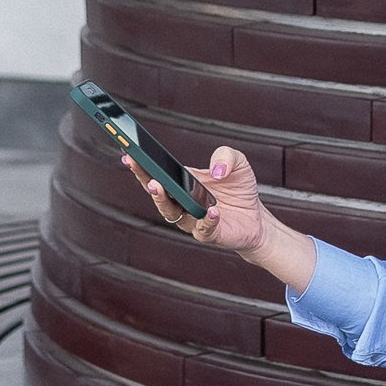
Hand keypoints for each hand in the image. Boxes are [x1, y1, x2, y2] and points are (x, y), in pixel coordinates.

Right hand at [116, 143, 319, 292]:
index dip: (142, 164)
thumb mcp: (237, 162)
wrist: (256, 218)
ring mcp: (192, 220)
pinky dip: (207, 219)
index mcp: (182, 183)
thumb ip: (226, 155)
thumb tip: (215, 170)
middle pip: (157, 192)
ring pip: (170, 212)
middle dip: (144, 177)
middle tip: (136, 163)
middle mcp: (182, 202)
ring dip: (162, 199)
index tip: (128, 151)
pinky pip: (203, 229)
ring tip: (158, 185)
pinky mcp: (209, 234)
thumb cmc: (240, 189)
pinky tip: (212, 210)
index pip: (158, 173)